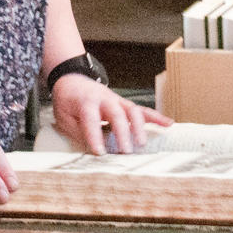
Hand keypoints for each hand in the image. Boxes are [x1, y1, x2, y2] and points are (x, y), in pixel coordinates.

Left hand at [51, 75, 171, 156]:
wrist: (72, 80)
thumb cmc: (68, 102)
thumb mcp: (64, 118)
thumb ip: (81, 132)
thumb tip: (97, 147)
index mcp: (86, 102)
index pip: (91, 118)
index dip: (95, 136)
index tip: (100, 152)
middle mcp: (105, 99)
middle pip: (117, 113)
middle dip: (123, 132)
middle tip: (126, 150)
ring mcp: (117, 101)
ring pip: (133, 111)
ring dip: (139, 127)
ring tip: (141, 144)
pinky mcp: (125, 104)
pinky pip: (142, 110)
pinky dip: (156, 117)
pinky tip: (168, 124)